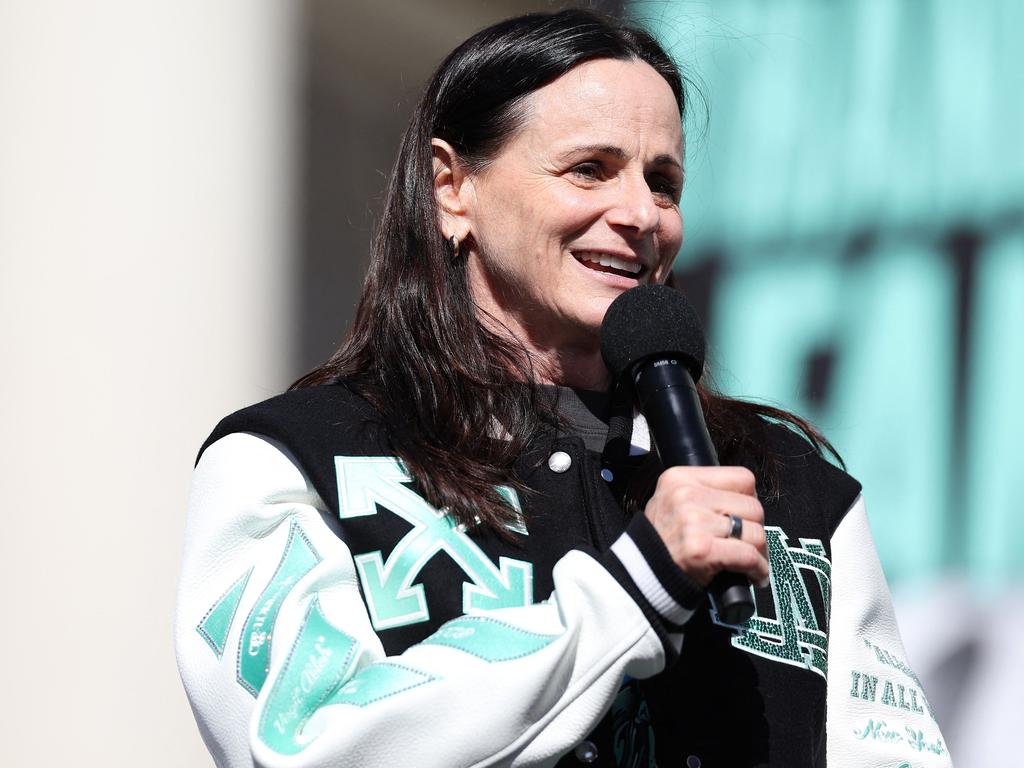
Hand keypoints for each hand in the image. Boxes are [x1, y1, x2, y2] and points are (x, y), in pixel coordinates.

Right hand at [643, 466, 768, 586]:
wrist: (641, 574)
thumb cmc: (663, 540)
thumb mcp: (673, 501)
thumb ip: (705, 494)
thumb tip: (746, 499)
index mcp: (680, 478)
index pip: (742, 478)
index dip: (748, 500)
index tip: (743, 516)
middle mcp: (685, 494)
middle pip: (753, 506)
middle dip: (755, 528)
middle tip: (747, 543)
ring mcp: (693, 522)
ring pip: (755, 532)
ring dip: (759, 552)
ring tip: (750, 561)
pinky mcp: (701, 550)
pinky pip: (748, 555)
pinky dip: (758, 569)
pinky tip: (753, 575)